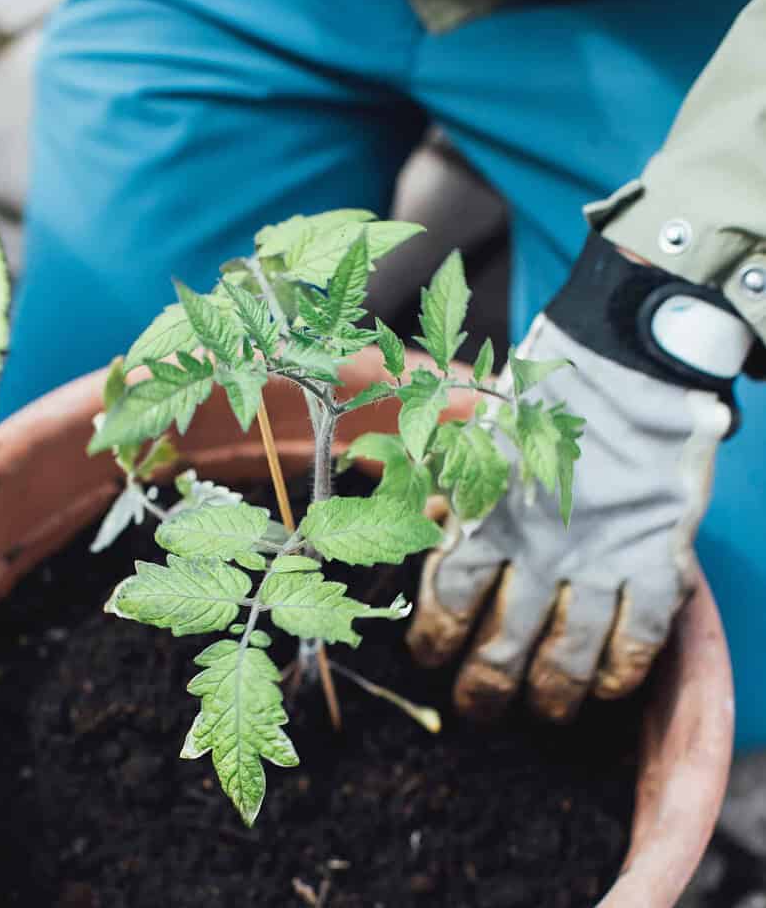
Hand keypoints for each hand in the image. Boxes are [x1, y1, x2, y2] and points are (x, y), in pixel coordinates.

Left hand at [407, 307, 732, 721]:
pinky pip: (640, 635)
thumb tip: (422, 535)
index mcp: (484, 514)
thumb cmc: (535, 396)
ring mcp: (600, 557)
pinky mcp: (655, 556)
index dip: (435, 639)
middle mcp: (537, 548)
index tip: (430, 658)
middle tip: (478, 708)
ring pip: (570, 654)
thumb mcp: (470, 436)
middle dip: (486, 688)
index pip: (448, 600)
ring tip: (542, 712)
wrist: (622, 364)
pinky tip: (608, 688)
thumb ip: (444, 491)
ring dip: (552, 694)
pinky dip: (624, 671)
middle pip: (504, 645)